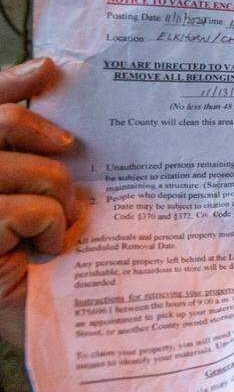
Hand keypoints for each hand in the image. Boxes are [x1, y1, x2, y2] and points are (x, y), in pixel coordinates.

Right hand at [0, 57, 76, 347]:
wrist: (37, 321)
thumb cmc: (29, 253)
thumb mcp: (34, 191)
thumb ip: (32, 142)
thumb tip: (48, 70)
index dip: (13, 80)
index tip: (49, 70)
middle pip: (8, 123)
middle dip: (52, 148)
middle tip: (67, 176)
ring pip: (41, 170)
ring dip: (61, 204)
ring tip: (50, 232)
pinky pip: (38, 208)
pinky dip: (53, 231)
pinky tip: (40, 252)